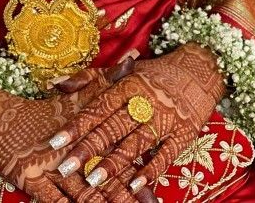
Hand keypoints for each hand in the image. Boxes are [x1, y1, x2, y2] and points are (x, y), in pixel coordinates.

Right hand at [0, 61, 133, 202]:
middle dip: (125, 195)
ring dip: (105, 202)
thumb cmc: (37, 111)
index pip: (115, 150)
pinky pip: (57, 201)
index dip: (136, 169)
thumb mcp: (71, 98)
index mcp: (83, 126)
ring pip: (84, 192)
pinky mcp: (31, 181)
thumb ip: (103, 82)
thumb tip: (132, 59)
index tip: (155, 188)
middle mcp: (69, 146)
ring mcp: (50, 166)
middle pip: (104, 175)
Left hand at [47, 44, 224, 200]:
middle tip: (66, 166)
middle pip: (113, 127)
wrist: (199, 70)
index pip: (98, 107)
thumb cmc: (154, 73)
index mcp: (128, 85)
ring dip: (114, 163)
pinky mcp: (183, 134)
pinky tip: (134, 184)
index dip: (76, 125)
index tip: (55, 141)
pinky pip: (166, 155)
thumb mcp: (124, 71)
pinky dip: (150, 170)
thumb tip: (57, 84)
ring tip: (92, 179)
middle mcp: (145, 101)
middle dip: (88, 148)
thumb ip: (91, 78)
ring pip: (135, 143)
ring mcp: (165, 118)